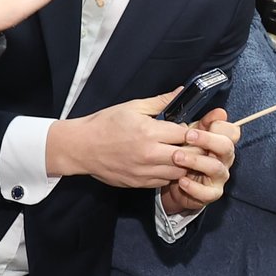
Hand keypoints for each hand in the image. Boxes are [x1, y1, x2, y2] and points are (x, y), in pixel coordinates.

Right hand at [49, 91, 193, 187]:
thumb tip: (180, 92)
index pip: (186, 135)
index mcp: (150, 132)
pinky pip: (164, 182)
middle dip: (193, 149)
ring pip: (178, 173)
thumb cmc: (105, 124)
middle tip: (190, 143)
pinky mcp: (138, 183)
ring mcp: (144, 172)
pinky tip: (163, 163)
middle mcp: (150, 154)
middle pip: (188, 157)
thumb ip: (160, 102)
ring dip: (182, 164)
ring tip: (176, 153)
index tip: (191, 129)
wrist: (82, 147)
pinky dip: (168, 174)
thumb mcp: (133, 107)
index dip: (192, 131)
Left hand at [161, 111, 236, 213]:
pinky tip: (180, 180)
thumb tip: (219, 111)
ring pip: (215, 168)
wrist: (178, 184)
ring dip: (196, 161)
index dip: (220, 126)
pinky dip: (193, 187)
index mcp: (221, 142)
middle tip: (187, 136)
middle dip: (207, 140)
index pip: (232, 131)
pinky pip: (207, 192)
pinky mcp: (212, 193)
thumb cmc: (187, 156)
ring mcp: (219, 177)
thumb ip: (202, 123)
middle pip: (226, 147)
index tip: (204, 122)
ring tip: (177, 157)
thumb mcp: (192, 137)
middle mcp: (224, 159)